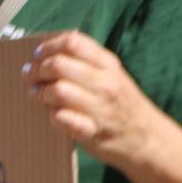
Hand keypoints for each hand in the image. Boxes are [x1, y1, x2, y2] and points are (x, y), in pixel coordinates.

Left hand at [22, 32, 164, 171]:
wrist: (150, 140)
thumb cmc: (123, 105)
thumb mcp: (113, 75)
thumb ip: (86, 62)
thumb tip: (45, 54)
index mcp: (109, 65)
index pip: (73, 42)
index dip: (49, 46)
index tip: (39, 55)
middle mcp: (106, 84)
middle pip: (59, 65)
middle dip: (38, 70)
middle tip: (32, 76)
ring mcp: (101, 109)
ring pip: (58, 90)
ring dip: (40, 93)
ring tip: (38, 95)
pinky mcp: (93, 132)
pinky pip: (63, 119)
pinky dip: (53, 117)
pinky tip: (55, 116)